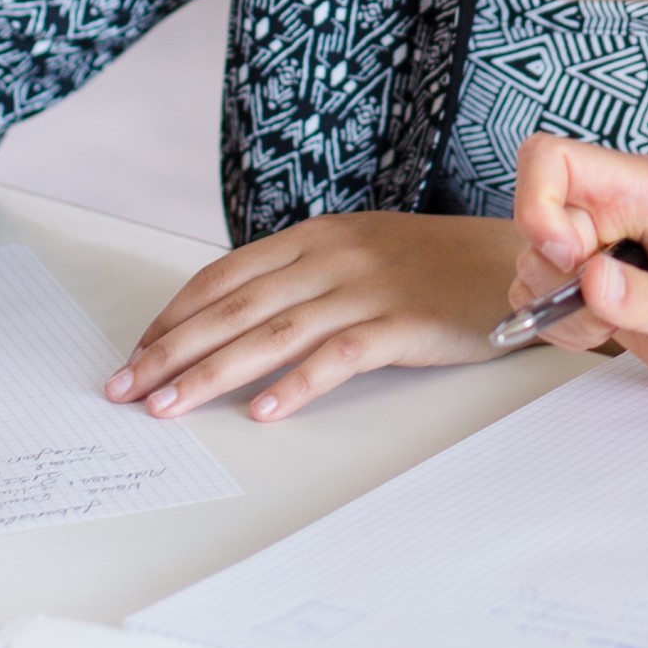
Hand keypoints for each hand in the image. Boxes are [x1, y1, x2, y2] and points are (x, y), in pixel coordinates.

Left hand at [110, 213, 524, 421]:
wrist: (520, 256)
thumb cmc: (438, 266)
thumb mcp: (362, 255)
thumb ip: (305, 278)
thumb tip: (240, 319)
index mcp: (316, 236)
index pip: (224, 277)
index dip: (174, 316)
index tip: (137, 353)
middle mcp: (333, 256)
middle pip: (234, 308)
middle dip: (171, 351)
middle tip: (127, 388)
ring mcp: (368, 288)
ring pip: (272, 334)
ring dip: (213, 373)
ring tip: (171, 406)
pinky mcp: (404, 323)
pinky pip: (339, 356)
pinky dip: (297, 384)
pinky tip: (264, 411)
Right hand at [506, 136, 647, 397]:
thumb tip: (593, 278)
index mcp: (643, 190)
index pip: (548, 159)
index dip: (538, 206)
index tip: (570, 259)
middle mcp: (613, 205)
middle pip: (532, 218)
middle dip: (557, 276)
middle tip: (608, 305)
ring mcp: (597, 239)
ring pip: (530, 261)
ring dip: (560, 306)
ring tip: (617, 322)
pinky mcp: (584, 273)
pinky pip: (535, 293)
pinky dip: (559, 323)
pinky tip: (607, 330)